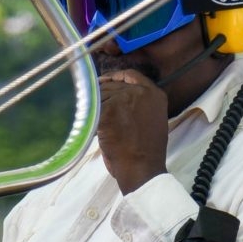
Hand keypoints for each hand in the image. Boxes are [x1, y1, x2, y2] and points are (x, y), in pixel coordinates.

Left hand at [97, 68, 168, 194]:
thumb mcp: (151, 119)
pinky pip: (92, 106)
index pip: (132, 75)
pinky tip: (87, 122)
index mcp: (155, 94)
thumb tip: (117, 96)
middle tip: (92, 104)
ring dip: (93, 105)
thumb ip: (139, 104)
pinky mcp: (109, 109)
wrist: (142, 166)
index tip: (104, 82)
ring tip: (90, 116)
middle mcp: (141, 91)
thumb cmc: (146, 150)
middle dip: (102, 94)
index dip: (116, 77)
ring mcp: (124, 99)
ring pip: (101, 94)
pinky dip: (87, 114)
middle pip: (113, 85)